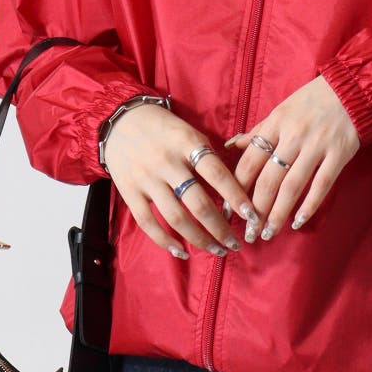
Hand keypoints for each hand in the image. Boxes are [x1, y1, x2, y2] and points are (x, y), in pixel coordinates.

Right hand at [102, 103, 259, 258]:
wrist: (119, 120)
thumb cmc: (163, 127)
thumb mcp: (189, 132)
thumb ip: (208, 156)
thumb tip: (235, 187)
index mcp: (186, 142)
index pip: (216, 173)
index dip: (236, 196)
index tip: (251, 214)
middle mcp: (167, 162)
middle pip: (198, 202)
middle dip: (220, 228)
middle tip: (235, 243)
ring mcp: (147, 178)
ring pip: (176, 217)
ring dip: (200, 239)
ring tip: (216, 250)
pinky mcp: (129, 191)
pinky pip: (148, 222)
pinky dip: (165, 241)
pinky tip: (182, 252)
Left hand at [223, 75, 359, 241]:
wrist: (351, 89)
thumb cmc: (312, 100)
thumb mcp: (281, 110)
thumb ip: (259, 131)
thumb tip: (231, 146)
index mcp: (275, 123)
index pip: (249, 161)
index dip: (237, 188)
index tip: (229, 209)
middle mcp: (293, 136)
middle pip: (268, 179)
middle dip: (255, 209)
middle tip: (248, 232)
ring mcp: (316, 146)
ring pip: (292, 186)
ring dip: (278, 214)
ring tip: (268, 233)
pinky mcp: (338, 155)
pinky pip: (321, 185)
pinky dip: (308, 206)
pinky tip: (297, 222)